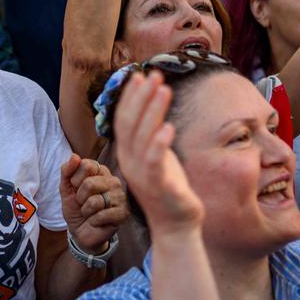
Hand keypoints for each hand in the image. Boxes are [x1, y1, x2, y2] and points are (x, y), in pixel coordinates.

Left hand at [60, 154, 129, 253]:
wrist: (80, 232)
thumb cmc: (75, 208)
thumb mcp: (66, 188)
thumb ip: (67, 171)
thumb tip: (74, 156)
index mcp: (101, 171)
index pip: (87, 165)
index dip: (75, 179)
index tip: (76, 188)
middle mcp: (113, 181)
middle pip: (90, 183)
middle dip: (79, 198)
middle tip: (83, 203)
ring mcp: (120, 196)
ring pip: (95, 201)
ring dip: (86, 211)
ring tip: (90, 213)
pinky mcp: (123, 213)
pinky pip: (102, 215)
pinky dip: (93, 221)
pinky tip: (96, 221)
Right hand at [113, 71, 203, 234]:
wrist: (176, 225)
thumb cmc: (169, 187)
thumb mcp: (157, 156)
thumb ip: (151, 135)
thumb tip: (153, 108)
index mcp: (128, 154)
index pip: (123, 119)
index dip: (129, 97)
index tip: (138, 75)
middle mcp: (130, 162)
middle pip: (130, 123)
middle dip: (141, 96)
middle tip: (153, 74)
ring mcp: (142, 175)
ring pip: (142, 137)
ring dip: (152, 111)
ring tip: (163, 89)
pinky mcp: (158, 186)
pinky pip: (154, 162)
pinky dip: (159, 143)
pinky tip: (168, 127)